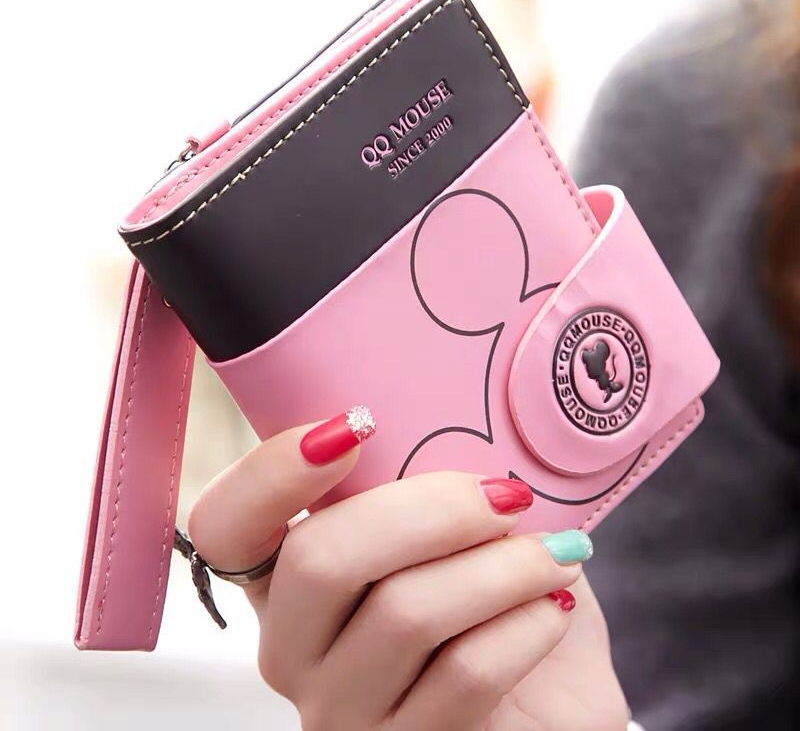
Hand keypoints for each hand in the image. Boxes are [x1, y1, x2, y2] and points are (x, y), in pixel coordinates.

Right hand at [188, 408, 627, 729]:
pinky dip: (525, 624)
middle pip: (321, 559)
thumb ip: (428, 479)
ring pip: (405, 614)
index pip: (224, 525)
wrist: (550, 702)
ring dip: (501, 567)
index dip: (271, 471)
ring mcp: (340, 710)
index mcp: (285, 576)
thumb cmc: (495, 598)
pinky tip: (553, 605)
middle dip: (431, 510)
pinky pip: (464, 674)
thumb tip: (460, 405)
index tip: (357, 425)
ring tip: (556, 552)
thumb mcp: (451, 529)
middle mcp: (292, 647)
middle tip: (506, 493)